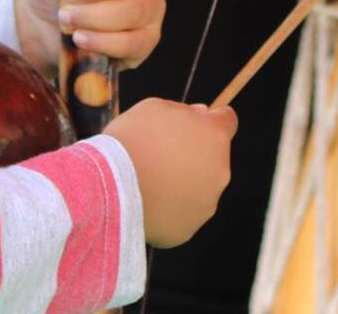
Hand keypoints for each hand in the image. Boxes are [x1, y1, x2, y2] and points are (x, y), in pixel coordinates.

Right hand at [107, 100, 237, 247]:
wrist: (110, 188)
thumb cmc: (131, 140)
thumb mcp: (153, 108)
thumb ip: (182, 111)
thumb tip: (200, 115)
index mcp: (214, 136)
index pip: (227, 121)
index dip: (210, 121)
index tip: (195, 124)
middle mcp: (219, 171)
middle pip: (213, 158)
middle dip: (194, 154)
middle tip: (161, 155)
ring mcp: (206, 203)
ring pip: (200, 188)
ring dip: (183, 182)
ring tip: (150, 182)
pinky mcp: (188, 228)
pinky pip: (182, 214)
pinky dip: (170, 208)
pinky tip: (147, 203)